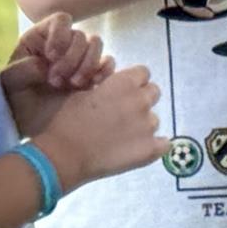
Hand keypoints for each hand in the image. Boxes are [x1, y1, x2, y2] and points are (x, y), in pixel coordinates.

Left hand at [0, 14, 113, 137]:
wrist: (29, 124)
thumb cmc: (15, 99)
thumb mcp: (9, 83)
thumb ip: (22, 70)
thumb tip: (44, 65)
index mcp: (41, 38)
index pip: (60, 20)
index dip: (60, 35)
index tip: (51, 57)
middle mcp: (63, 43)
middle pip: (80, 35)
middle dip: (71, 59)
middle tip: (56, 82)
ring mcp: (80, 58)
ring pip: (96, 44)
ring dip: (88, 64)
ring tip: (74, 85)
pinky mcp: (94, 74)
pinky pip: (108, 62)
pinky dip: (104, 70)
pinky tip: (93, 85)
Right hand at [30, 65, 166, 190]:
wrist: (62, 155)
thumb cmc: (64, 121)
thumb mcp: (78, 91)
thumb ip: (101, 85)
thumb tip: (109, 85)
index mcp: (124, 83)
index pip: (143, 73)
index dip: (133, 82)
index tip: (122, 92)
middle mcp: (141, 101)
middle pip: (153, 93)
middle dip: (141, 100)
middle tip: (122, 114)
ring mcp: (148, 126)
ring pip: (154, 120)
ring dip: (142, 124)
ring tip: (122, 136)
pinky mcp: (150, 149)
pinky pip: (165, 145)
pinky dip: (155, 146)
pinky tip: (138, 149)